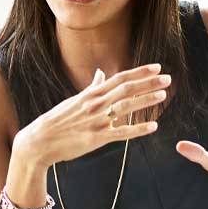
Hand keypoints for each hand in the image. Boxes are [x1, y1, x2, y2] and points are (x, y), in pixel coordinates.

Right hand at [14, 63, 169, 167]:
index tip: (156, 68)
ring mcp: (96, 121)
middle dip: (148, 83)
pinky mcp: (96, 139)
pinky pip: (121, 133)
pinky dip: (137, 130)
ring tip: (162, 96)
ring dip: (145, 101)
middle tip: (167, 79)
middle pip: (126, 89)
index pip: (119, 78)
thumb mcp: (74, 100)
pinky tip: (153, 127)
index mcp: (91, 94)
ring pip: (125, 108)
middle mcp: (95, 104)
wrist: (40, 140)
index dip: (139, 72)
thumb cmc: (58, 120)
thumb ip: (92, 87)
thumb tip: (101, 73)